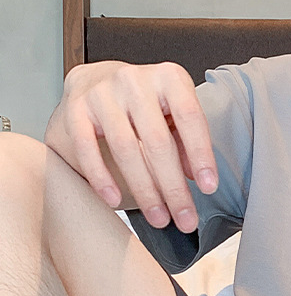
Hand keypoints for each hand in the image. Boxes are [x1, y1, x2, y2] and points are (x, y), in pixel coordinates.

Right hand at [48, 61, 217, 232]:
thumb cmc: (143, 103)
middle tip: (185, 218)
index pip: (190, 116)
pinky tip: (114, 200)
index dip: (201, 154)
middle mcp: (135, 80)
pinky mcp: (77, 109)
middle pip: (157, 141)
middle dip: (173, 187)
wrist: (95, 81)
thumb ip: (185, 141)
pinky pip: (88, 148)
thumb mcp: (172, 114)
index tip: (208, 188)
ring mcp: (103, 93)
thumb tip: (197, 177)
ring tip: (158, 217)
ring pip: (126, 149)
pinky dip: (101, 178)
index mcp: (168, 77)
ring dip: (144, 190)